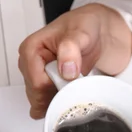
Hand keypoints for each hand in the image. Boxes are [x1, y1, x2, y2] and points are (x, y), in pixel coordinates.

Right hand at [18, 3, 131, 118]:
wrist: (100, 32)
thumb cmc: (86, 26)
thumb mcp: (81, 31)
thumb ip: (71, 48)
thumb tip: (66, 69)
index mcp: (31, 49)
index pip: (37, 82)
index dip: (56, 87)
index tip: (74, 81)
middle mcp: (31, 65)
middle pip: (38, 95)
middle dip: (57, 96)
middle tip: (79, 86)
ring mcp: (39, 78)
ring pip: (43, 102)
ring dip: (60, 101)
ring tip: (78, 88)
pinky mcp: (48, 87)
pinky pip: (49, 105)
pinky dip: (61, 105)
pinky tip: (72, 98)